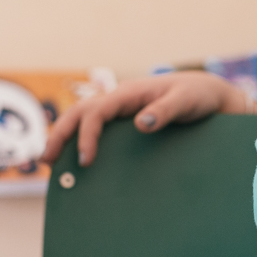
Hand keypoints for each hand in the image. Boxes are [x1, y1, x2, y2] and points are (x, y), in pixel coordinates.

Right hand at [40, 71, 256, 166]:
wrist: (209, 95)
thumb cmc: (197, 96)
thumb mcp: (186, 102)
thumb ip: (165, 111)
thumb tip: (141, 124)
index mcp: (130, 93)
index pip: (97, 111)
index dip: (87, 135)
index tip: (87, 160)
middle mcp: (120, 100)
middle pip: (80, 113)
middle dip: (60, 134)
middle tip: (48, 161)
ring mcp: (121, 110)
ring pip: (84, 120)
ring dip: (66, 137)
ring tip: (52, 163)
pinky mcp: (126, 122)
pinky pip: (98, 129)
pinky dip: (83, 141)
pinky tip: (78, 160)